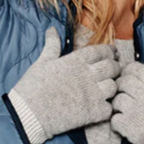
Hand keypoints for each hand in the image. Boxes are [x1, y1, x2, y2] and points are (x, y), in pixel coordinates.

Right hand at [10, 26, 121, 142]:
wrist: (28, 113)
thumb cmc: (33, 86)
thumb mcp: (42, 62)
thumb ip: (52, 45)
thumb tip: (52, 29)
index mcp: (76, 61)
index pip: (102, 51)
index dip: (110, 51)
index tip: (112, 53)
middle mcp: (87, 75)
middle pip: (112, 67)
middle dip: (114, 67)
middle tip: (112, 70)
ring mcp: (92, 94)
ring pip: (113, 87)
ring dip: (111, 87)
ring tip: (105, 88)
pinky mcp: (92, 113)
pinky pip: (109, 108)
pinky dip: (106, 107)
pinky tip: (100, 106)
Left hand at [111, 61, 143, 143]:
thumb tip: (130, 70)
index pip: (139, 69)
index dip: (129, 71)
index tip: (127, 77)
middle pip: (124, 81)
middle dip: (120, 88)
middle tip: (123, 96)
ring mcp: (140, 114)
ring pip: (117, 99)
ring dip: (118, 106)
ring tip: (125, 113)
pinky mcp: (131, 130)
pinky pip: (114, 118)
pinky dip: (117, 123)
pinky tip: (125, 126)